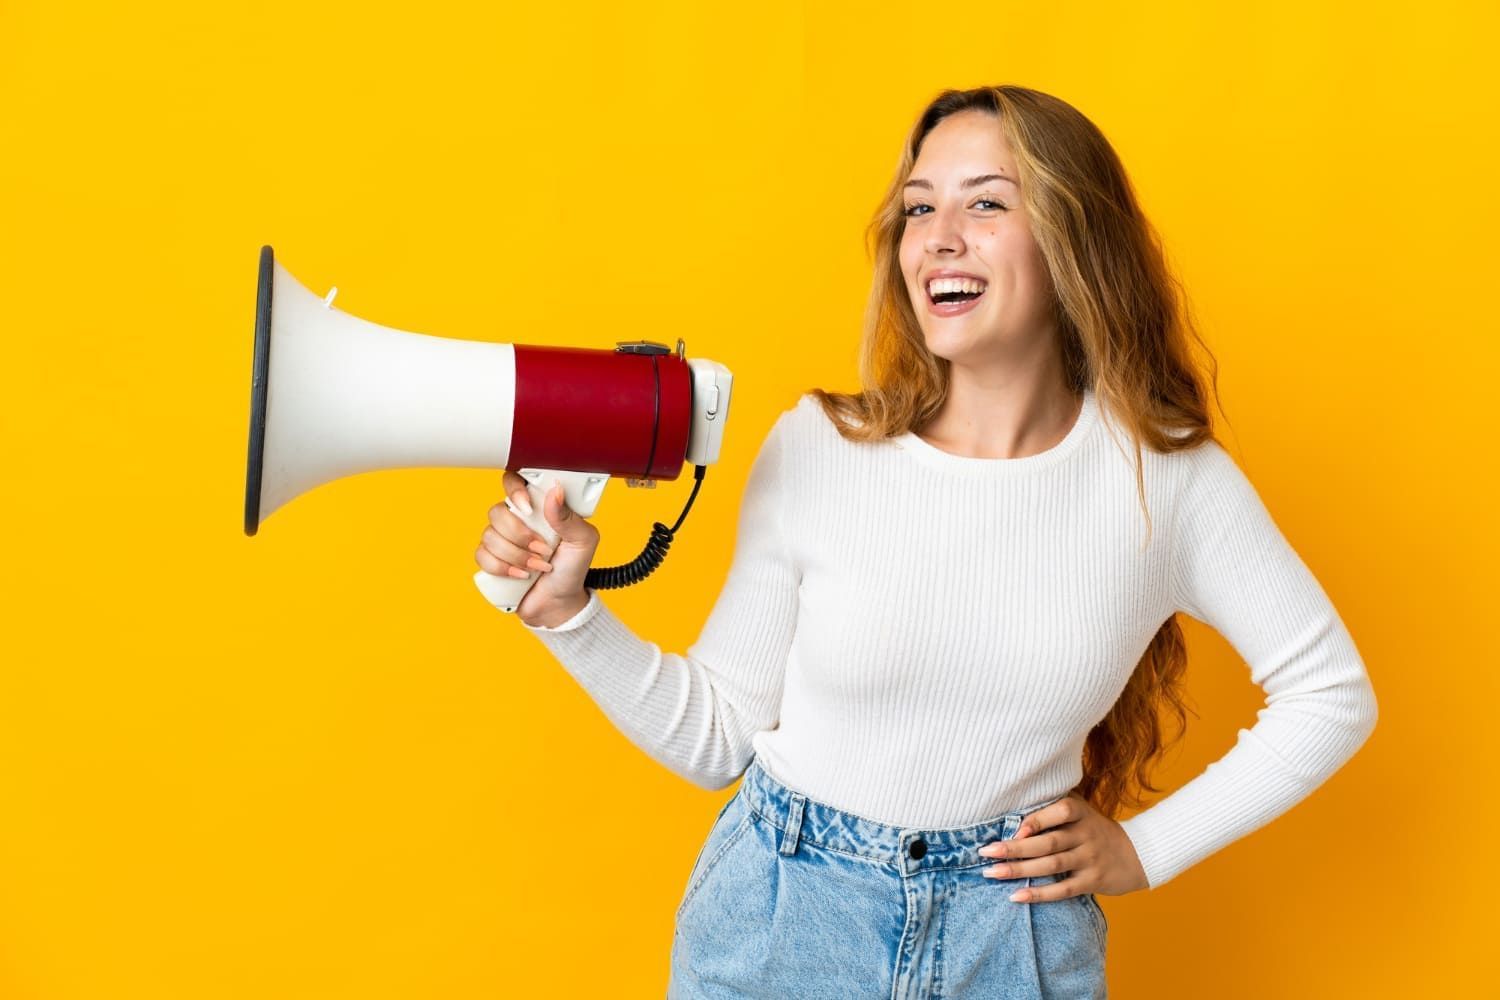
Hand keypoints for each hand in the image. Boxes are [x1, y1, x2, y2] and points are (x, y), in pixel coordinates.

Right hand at [475, 470, 600, 623]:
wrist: (560, 602)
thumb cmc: (572, 568)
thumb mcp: (583, 541)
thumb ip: (569, 517)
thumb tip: (555, 493)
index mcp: (536, 507)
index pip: (513, 482)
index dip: (514, 490)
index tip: (528, 508)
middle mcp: (515, 519)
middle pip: (497, 512)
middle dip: (520, 535)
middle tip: (543, 549)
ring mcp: (500, 540)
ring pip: (489, 536)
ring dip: (516, 556)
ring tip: (538, 566)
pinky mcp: (490, 560)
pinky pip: (482, 556)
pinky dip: (503, 568)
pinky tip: (521, 575)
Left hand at [975, 792, 1148, 901]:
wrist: (1137, 854)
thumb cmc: (1094, 828)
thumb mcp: (1081, 810)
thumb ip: (1052, 805)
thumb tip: (1012, 807)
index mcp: (1081, 812)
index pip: (1060, 811)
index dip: (1037, 820)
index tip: (1013, 828)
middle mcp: (1087, 835)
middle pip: (1049, 842)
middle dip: (1015, 848)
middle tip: (986, 853)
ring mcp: (1090, 859)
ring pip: (1052, 866)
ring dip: (1020, 871)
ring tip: (992, 873)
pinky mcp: (1092, 881)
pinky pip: (1063, 890)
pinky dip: (1039, 894)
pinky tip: (1016, 896)